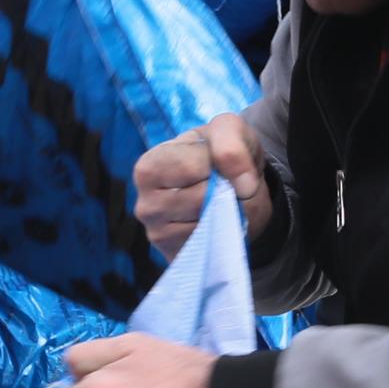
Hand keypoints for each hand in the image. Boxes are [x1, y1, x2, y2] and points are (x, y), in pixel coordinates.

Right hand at [131, 112, 273, 255]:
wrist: (233, 187)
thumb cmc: (221, 153)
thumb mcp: (229, 130)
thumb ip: (232, 143)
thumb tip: (243, 184)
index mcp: (148, 167)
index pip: (191, 166)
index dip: (219, 161)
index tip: (219, 161)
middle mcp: (145, 205)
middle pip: (201, 198)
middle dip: (225, 189)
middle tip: (222, 184)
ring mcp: (159, 236)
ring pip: (209, 224)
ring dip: (227, 211)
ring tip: (219, 200)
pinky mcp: (177, 256)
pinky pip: (212, 245)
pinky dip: (224, 231)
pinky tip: (215, 221)